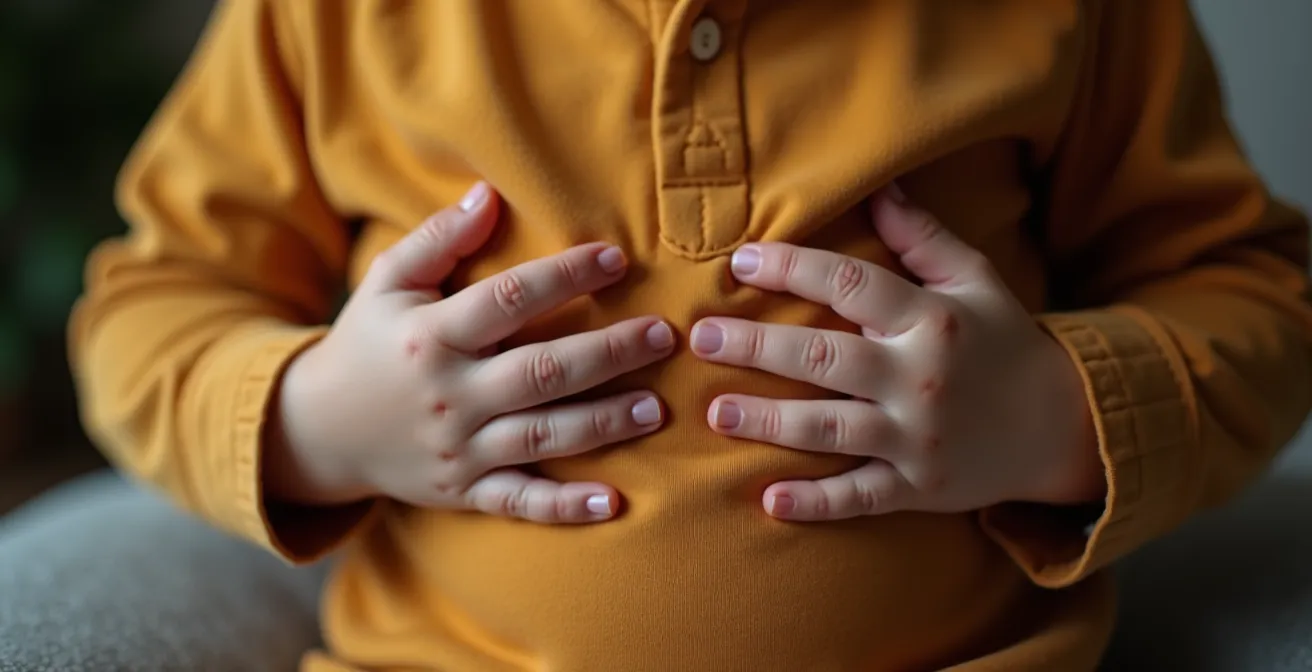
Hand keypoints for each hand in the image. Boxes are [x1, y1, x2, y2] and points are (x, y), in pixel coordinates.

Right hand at [265, 182, 675, 522]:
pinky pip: (518, 501)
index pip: (510, 299)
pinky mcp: (463, 490)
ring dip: (603, 423)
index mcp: (432, 334)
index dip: (566, 276)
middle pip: (541, 371)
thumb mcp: (387, 283)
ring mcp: (458, 447)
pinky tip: (610, 503)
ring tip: (656, 408)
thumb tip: (488, 194)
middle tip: (663, 336)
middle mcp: (448, 392)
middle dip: (608, 352)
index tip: (616, 258)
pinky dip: (562, 508)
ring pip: (542, 435)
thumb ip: (437, 239)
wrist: (317, 431)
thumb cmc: (368, 343)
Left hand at [691, 185, 1102, 520]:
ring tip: (716, 413)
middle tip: (702, 339)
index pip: (852, 283)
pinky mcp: (918, 488)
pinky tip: (770, 499)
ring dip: (769, 423)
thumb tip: (879, 189)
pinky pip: (860, 496)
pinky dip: (817, 502)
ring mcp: (917, 438)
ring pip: (830, 428)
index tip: (742, 261)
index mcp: (932, 320)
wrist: (1063, 428)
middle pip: (826, 358)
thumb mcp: (976, 281)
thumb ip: (923, 238)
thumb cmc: (1005, 343)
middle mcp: (921, 378)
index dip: (794, 267)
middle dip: (758, 347)